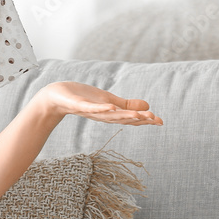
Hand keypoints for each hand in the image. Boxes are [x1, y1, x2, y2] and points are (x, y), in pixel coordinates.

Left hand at [36, 81, 162, 125]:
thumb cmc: (83, 98)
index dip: (145, 121)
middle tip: (154, 119)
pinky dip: (100, 108)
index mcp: (110, 115)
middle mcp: (102, 116)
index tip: (161, 121)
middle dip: (139, 120)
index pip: (130, 119)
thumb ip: (126, 105)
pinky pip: (90, 108)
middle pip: (123, 120)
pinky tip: (110, 107)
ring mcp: (90, 111)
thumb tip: (147, 107)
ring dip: (123, 116)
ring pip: (109, 115)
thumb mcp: (109, 100)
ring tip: (138, 116)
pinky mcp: (79, 105)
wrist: (57, 97)